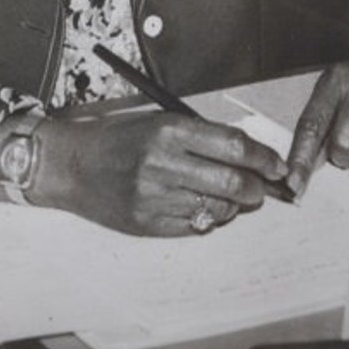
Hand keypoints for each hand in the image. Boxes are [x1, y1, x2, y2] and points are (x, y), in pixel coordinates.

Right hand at [27, 111, 289, 236]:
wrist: (71, 165)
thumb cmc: (119, 138)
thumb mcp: (159, 121)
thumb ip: (201, 136)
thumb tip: (248, 154)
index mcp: (168, 130)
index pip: (233, 146)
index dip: (263, 158)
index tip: (276, 165)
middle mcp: (162, 163)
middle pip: (231, 181)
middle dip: (257, 187)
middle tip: (262, 187)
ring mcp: (153, 197)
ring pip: (217, 209)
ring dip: (235, 206)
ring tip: (234, 198)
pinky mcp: (146, 224)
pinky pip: (195, 227)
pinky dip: (209, 219)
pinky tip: (205, 208)